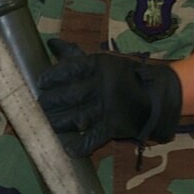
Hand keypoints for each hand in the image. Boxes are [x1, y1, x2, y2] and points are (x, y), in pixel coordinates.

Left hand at [35, 41, 182, 156]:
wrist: (154, 95)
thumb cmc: (118, 77)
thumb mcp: (99, 62)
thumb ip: (73, 56)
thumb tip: (51, 44)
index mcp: (98, 67)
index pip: (72, 69)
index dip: (54, 76)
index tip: (40, 83)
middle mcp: (102, 86)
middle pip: (72, 95)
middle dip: (52, 102)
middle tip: (39, 107)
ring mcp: (108, 107)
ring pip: (79, 117)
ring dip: (59, 124)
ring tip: (45, 126)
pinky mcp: (113, 126)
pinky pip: (95, 137)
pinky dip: (82, 145)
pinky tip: (68, 149)